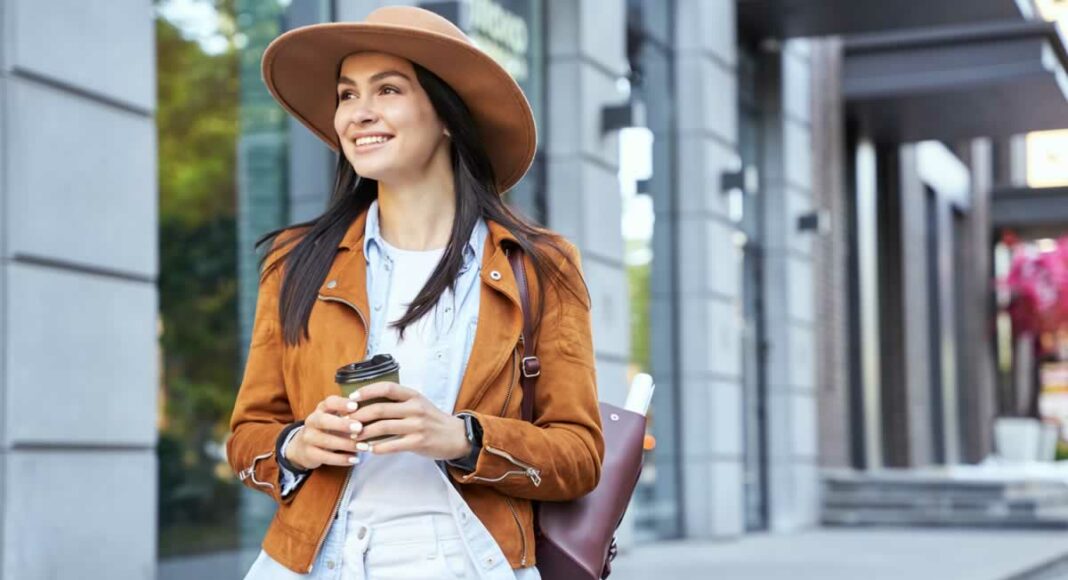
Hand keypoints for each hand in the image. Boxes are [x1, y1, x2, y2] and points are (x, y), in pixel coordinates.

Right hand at [286, 395, 362, 469]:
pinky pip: (326, 457)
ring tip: (363, 447)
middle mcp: (311, 421)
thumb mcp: (334, 419)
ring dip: (346, 444)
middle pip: (323, 421)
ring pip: (326, 441)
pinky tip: (355, 459)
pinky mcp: (309, 454)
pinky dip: (342, 459)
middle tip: (359, 428)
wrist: (303, 447)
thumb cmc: (327, 429)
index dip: (341, 403)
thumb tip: (369, 414)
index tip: (355, 406)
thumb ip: (348, 415)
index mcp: (321, 409)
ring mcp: (308, 438)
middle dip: (342, 424)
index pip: (329, 402)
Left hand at [349, 381, 471, 460]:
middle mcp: (415, 408)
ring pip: (382, 427)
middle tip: (346, 422)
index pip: (386, 387)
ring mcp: (417, 425)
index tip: (351, 398)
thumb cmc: (432, 420)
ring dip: (364, 433)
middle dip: (358, 416)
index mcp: (413, 395)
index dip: (366, 391)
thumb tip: (367, 403)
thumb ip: (398, 402)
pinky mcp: (418, 442)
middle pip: (380, 409)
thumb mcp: (418, 403)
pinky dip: (377, 448)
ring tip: (353, 437)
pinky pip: (392, 445)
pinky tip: (369, 449)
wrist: (457, 436)